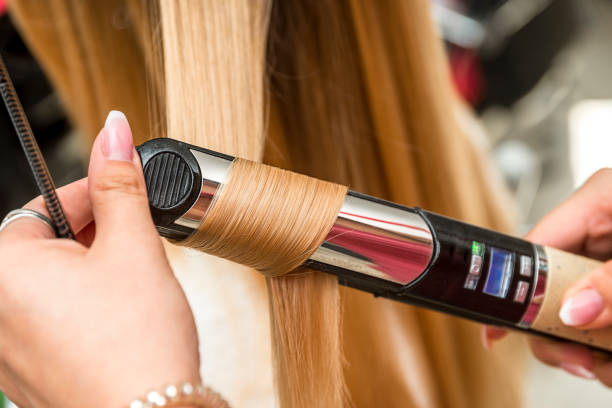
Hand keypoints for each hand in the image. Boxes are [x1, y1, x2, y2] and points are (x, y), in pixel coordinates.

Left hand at [0, 111, 199, 406]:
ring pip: (53, 281)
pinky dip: (86, 305)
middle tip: (138, 244)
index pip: (47, 203)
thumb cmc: (136, 346)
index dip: (96, 190)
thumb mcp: (134, 247)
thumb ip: (120, 183)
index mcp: (4, 271)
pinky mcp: (28, 370)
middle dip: (97, 234)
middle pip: (48, 243)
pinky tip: (121, 317)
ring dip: (94, 269)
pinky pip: (53, 318)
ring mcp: (7, 346)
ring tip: (134, 285)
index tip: (128, 186)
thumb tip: (113, 129)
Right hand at [482, 169, 611, 384]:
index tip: (494, 332)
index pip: (531, 247)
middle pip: (548, 287)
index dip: (508, 290)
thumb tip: (571, 311)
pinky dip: (605, 344)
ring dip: (592, 347)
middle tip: (584, 363)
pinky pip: (596, 315)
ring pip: (574, 310)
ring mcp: (608, 256)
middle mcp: (597, 229)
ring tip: (611, 362)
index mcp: (597, 200)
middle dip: (563, 333)